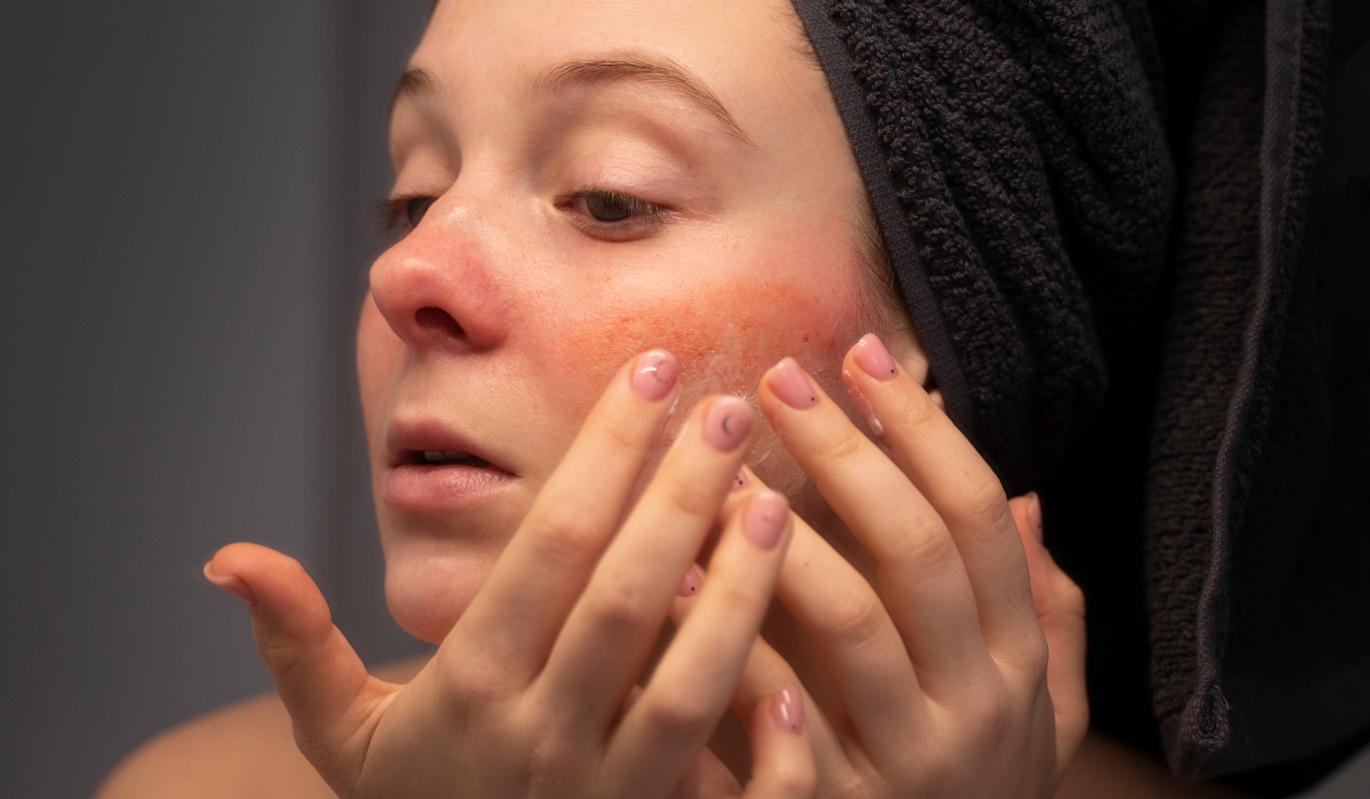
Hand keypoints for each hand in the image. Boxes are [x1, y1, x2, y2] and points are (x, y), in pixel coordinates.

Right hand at [202, 350, 814, 797]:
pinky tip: (802, 665)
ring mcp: (605, 792)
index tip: (649, 373)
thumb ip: (296, 645)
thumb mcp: (341, 739)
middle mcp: (539, 735)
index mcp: (468, 687)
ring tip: (778, 501)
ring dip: (741, 591)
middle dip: (680, 496)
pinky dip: (771, 739)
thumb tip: (227, 557)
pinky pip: (731, 789)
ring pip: (688, 685)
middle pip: (623, 600)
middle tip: (730, 409)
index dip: (602, 455)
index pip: (546, 549)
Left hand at [672, 333, 1087, 797]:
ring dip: (786, 540)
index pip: (981, 515)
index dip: (922, 429)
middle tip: (777, 379)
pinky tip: (685, 585)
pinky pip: (788, 724)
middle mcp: (979, 703)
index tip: (863, 356)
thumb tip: (1031, 500)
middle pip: (918, 550)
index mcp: (1019, 658)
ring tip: (720, 472)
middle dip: (848, 455)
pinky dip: (743, 650)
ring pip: (854, 626)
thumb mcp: (1038, 707)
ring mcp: (911, 761)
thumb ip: (1044, 610)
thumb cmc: (977, 785)